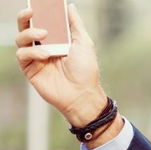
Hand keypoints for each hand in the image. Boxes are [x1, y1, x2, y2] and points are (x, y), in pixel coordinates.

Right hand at [15, 4, 105, 126]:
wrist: (83, 95)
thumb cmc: (86, 71)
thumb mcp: (84, 43)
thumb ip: (75, 24)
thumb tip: (69, 6)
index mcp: (56, 39)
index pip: (42, 20)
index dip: (38, 11)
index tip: (39, 3)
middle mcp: (43, 46)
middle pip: (25, 26)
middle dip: (25, 16)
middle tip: (31, 11)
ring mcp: (35, 58)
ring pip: (20, 38)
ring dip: (29, 33)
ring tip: (44, 34)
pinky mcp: (30, 69)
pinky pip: (22, 55)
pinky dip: (32, 52)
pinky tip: (45, 54)